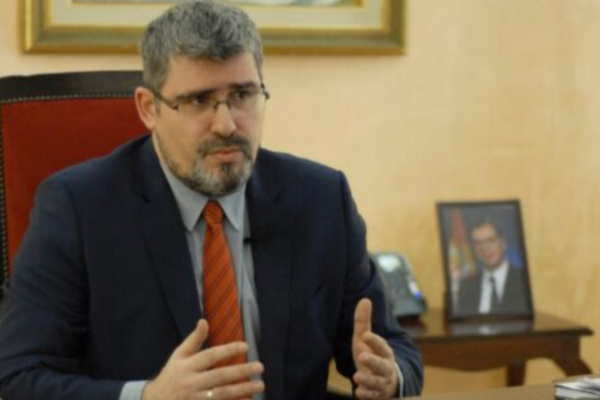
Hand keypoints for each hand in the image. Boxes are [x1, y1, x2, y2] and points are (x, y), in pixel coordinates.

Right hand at [143, 319, 264, 399]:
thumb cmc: (172, 375)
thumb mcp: (178, 356)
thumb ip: (194, 340)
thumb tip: (204, 321)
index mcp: (186, 366)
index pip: (210, 355)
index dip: (228, 350)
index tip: (246, 346)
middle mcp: (190, 382)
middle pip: (219, 376)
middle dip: (241, 371)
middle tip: (260, 367)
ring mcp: (193, 399)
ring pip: (222, 394)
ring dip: (242, 390)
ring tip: (260, 385)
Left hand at [352, 299, 398, 399]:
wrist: (385, 383)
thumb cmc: (373, 356)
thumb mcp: (365, 340)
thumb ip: (363, 322)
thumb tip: (365, 299)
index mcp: (385, 353)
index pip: (382, 346)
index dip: (375, 341)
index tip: (365, 336)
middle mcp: (386, 367)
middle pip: (382, 365)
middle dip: (373, 361)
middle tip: (362, 356)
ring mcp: (382, 382)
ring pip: (377, 382)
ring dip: (368, 379)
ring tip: (357, 376)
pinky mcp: (376, 394)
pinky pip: (372, 395)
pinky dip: (366, 394)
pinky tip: (359, 392)